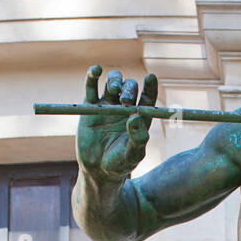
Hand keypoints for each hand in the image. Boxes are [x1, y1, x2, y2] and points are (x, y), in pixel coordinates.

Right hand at [76, 65, 157, 180]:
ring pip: (113, 82)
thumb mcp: (133, 154)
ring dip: (115, 80)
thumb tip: (135, 116)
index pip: (147, 97)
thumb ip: (138, 138)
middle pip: (129, 87)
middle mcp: (124, 108)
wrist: (97, 170)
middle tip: (125, 100)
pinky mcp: (90, 106)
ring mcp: (107, 105)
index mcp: (139, 117)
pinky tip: (96, 70)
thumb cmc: (120, 164)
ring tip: (114, 90)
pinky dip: (93, 76)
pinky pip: (91, 87)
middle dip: (129, 89)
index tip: (150, 77)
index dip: (150, 86)